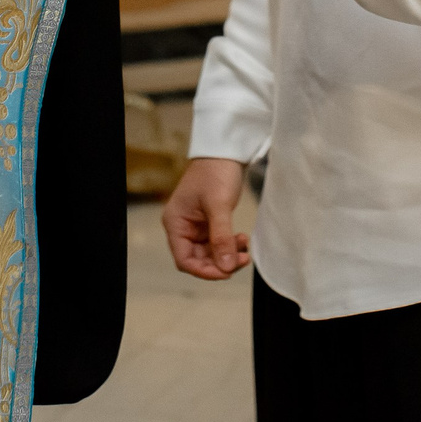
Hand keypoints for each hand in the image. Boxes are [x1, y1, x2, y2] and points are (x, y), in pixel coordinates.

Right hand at [161, 155, 250, 279]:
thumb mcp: (219, 206)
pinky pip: (218, 243)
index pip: (184, 260)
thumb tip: (226, 268)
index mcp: (176, 223)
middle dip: (220, 263)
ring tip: (244, 248)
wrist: (226, 149)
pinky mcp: (209, 221)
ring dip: (227, 255)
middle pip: (198, 259)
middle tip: (242, 260)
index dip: (204, 271)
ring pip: (210, 253)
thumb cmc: (216, 172)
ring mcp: (196, 225)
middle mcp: (182, 227)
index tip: (226, 271)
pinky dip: (230, 245)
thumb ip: (222, 238)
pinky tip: (242, 240)